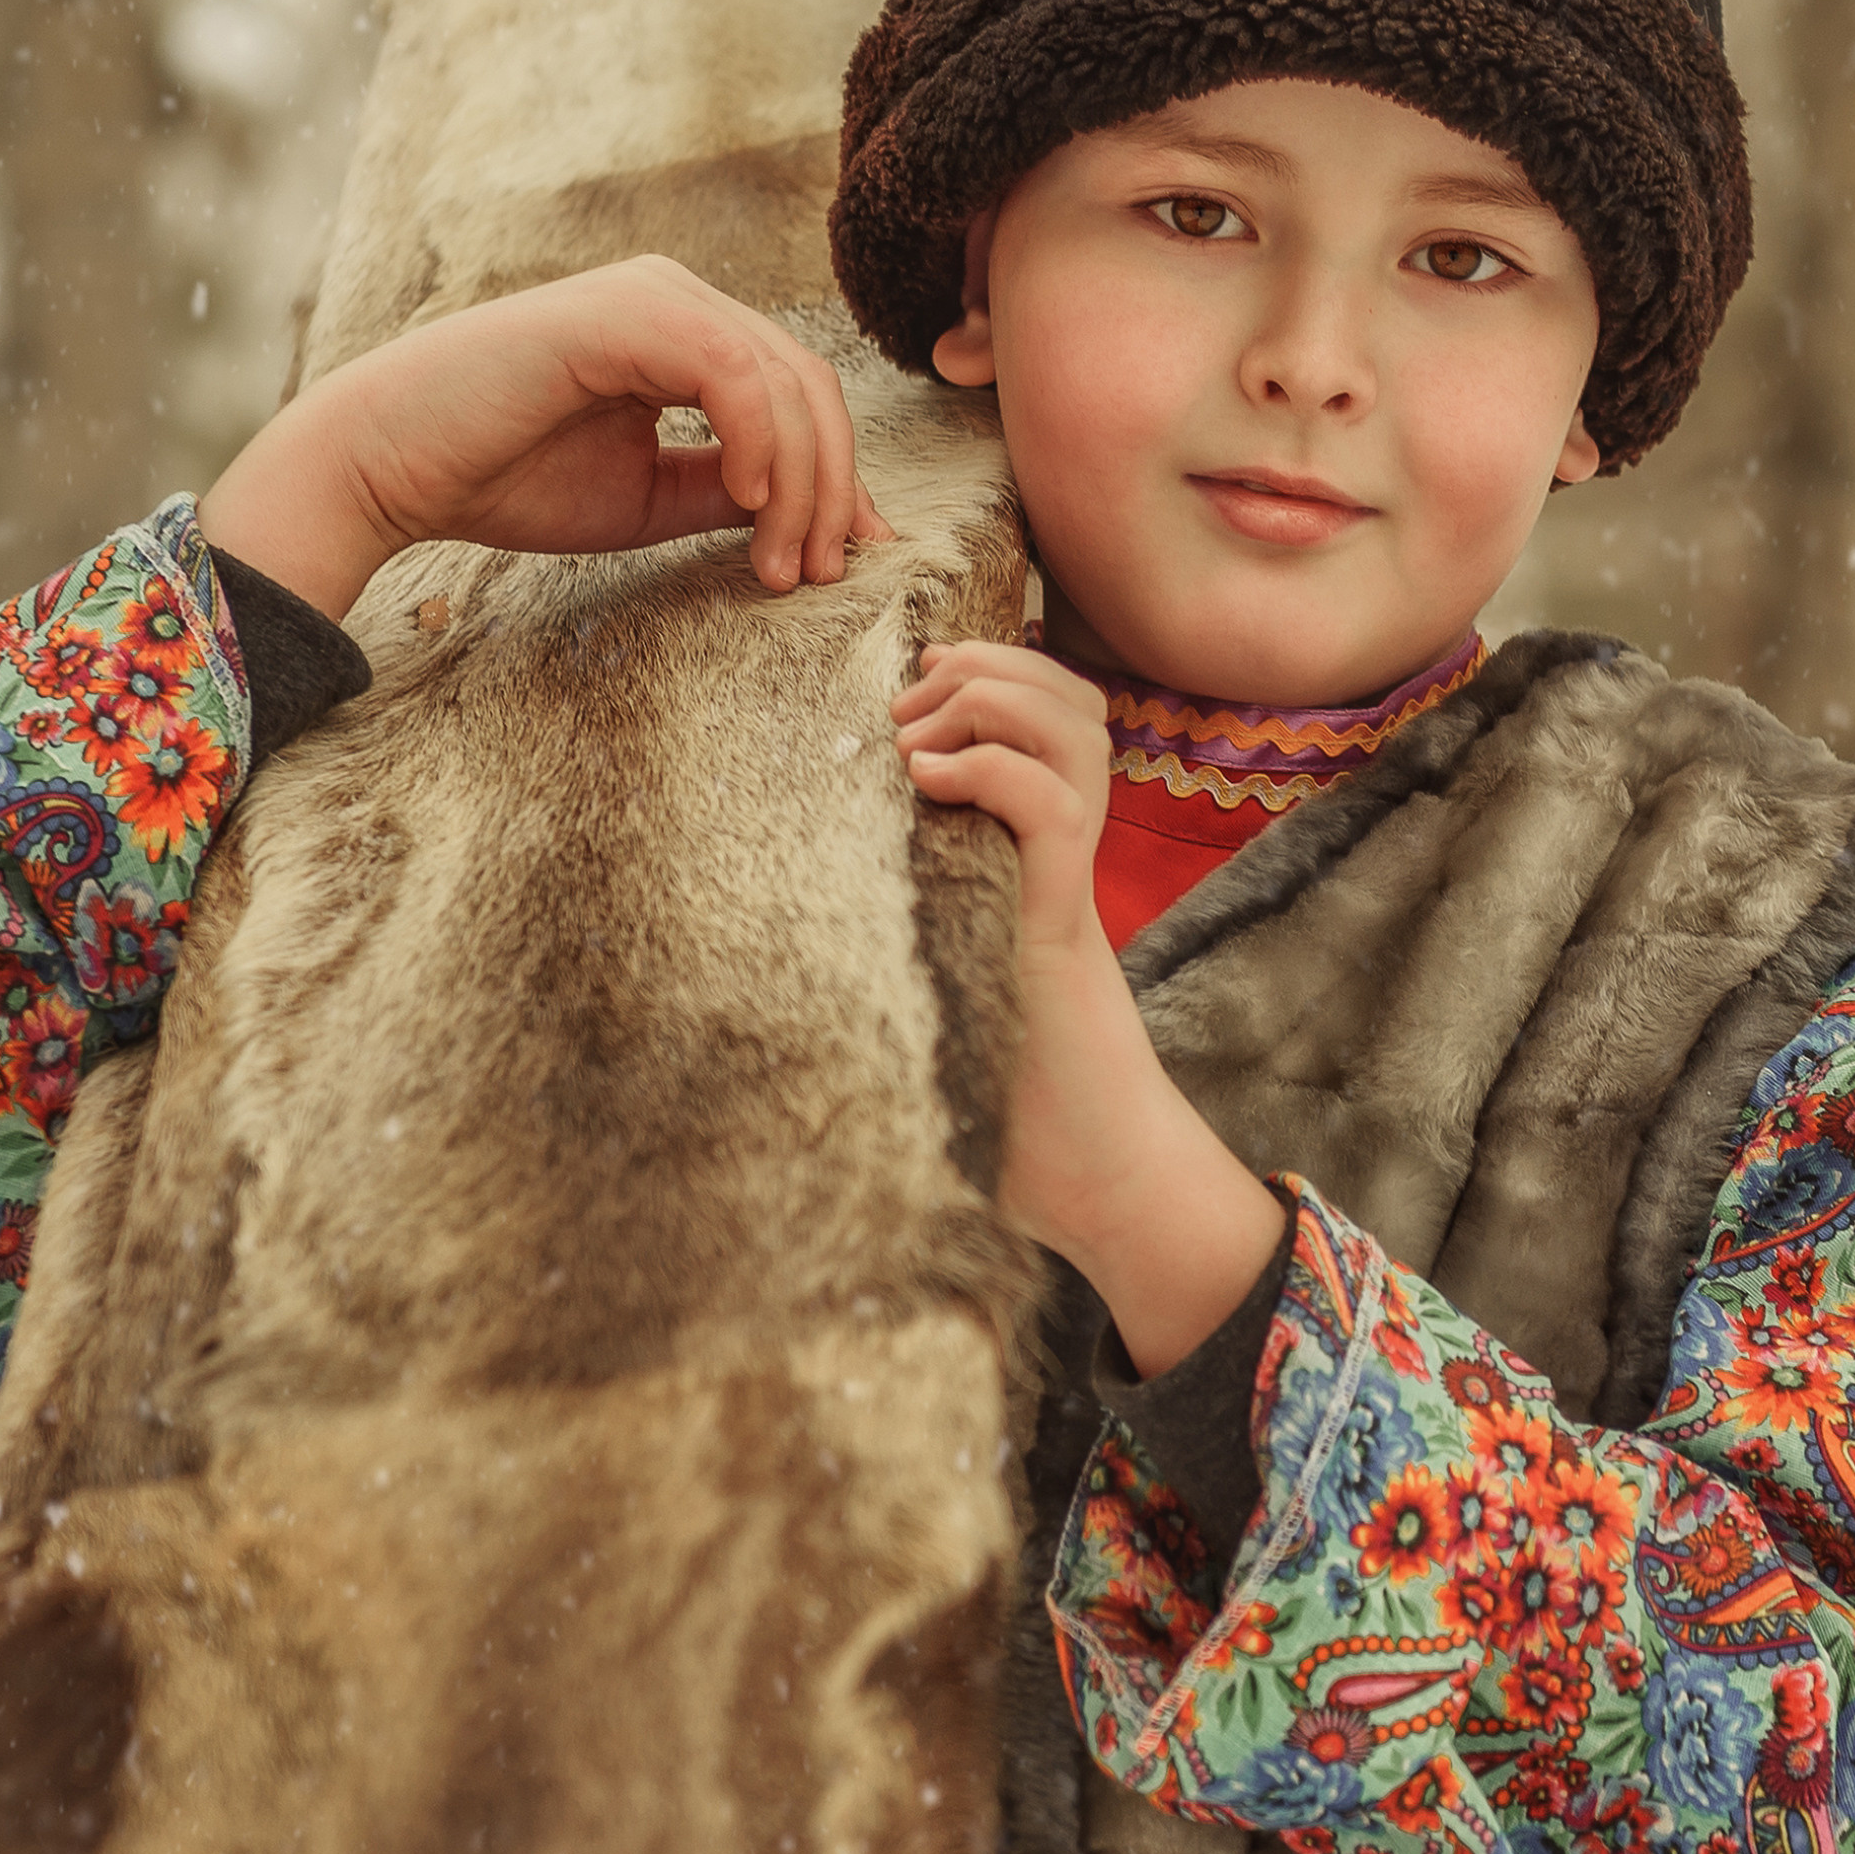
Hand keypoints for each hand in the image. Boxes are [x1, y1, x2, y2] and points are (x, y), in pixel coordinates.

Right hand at [199, 255, 892, 619]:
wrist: (394, 464)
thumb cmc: (507, 479)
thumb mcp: (650, 496)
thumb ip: (728, 491)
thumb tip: (813, 518)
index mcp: (686, 335)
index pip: (799, 396)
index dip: (836, 480)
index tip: (838, 564)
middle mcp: (678, 300)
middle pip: (809, 386)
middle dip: (830, 489)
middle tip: (822, 574)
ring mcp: (653, 297)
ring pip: (784, 382)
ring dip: (801, 483)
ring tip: (782, 562)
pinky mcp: (625, 313)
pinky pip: (732, 372)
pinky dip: (760, 441)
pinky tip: (750, 503)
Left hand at [894, 642, 1280, 1375]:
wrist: (1092, 1189)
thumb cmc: (1006, 1119)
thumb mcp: (933, 1008)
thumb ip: (887, 966)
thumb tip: (762, 974)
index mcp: (1032, 864)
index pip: (1055, 720)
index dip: (996, 672)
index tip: (912, 687)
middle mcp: (1059, 860)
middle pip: (1073, 700)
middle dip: (989, 664)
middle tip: (909, 704)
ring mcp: (1063, 888)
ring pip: (1075, 726)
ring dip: (993, 698)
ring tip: (920, 736)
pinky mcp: (1059, 926)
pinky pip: (1052, 804)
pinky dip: (992, 766)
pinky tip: (928, 783)